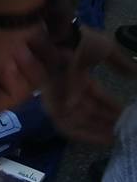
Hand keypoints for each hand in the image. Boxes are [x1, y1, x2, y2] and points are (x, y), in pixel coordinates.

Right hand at [0, 0, 49, 112]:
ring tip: (25, 37)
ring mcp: (9, 45)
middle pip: (19, 87)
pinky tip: (43, 34)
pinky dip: (50, 47)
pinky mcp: (29, 31)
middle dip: (20, 70)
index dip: (5, 90)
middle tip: (10, 48)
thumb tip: (6, 101)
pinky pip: (49, 55)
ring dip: (36, 57)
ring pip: (37, 72)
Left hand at [32, 26, 136, 144]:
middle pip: (87, 111)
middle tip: (124, 131)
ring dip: (99, 130)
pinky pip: (68, 127)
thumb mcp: (107, 51)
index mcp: (78, 75)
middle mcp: (68, 88)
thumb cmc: (83, 41)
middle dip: (106, 121)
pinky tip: (105, 139)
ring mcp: (60, 98)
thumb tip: (134, 73)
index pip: (95, 96)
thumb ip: (121, 63)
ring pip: (79, 121)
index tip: (126, 115)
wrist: (65, 41)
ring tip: (118, 138)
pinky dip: (86, 134)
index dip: (110, 106)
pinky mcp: (53, 107)